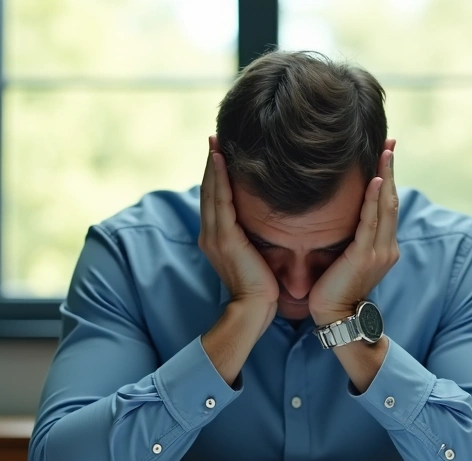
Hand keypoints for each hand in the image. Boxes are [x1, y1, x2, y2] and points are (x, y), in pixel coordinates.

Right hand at [198, 136, 278, 329]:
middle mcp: (210, 234)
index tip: (218, 152)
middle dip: (210, 164)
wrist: (252, 310)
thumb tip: (263, 226)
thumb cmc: (259, 290)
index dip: (214, 175)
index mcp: (216, 239)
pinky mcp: (225, 238)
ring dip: (212, 165)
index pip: (213, 199)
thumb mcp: (254, 258)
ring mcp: (214, 236)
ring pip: (211, 191)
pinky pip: (220, 200)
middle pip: (207, 190)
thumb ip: (252, 240)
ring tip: (215, 141)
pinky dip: (218, 178)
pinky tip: (220, 159)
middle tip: (214, 138)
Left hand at [309, 140, 398, 325]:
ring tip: (385, 151)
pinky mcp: (365, 256)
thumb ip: (351, 239)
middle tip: (390, 142)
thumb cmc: (334, 290)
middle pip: (391, 199)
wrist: (336, 317)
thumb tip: (341, 216)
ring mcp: (379, 251)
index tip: (386, 153)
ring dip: (385, 176)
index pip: (387, 205)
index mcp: (383, 247)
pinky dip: (373, 199)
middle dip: (390, 169)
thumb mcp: (346, 259)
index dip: (388, 177)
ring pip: (385, 206)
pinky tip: (375, 180)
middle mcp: (387, 247)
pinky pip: (370, 222)